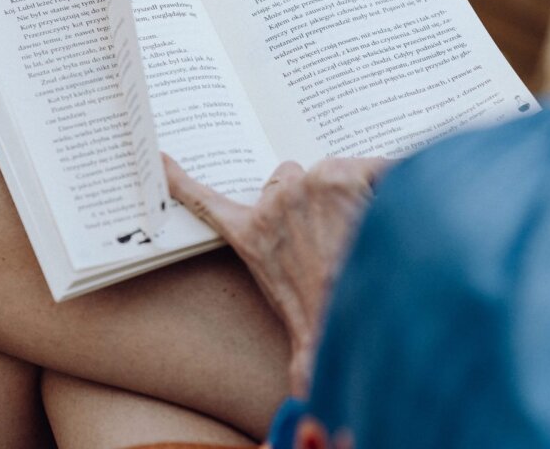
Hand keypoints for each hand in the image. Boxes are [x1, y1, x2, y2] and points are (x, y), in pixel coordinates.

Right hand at [164, 154, 387, 395]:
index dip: (179, 180)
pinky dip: (384, 179)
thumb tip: (302, 393)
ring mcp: (305, 184)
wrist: (364, 314)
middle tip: (337, 229)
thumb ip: (298, 350)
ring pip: (330, 169)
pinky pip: (368, 164)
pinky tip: (391, 207)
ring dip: (350, 188)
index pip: (204, 201)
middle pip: (288, 177)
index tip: (158, 155)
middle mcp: (272, 204)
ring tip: (369, 227)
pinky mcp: (341, 173)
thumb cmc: (334, 325)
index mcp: (251, 237)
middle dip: (308, 194)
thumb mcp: (301, 332)